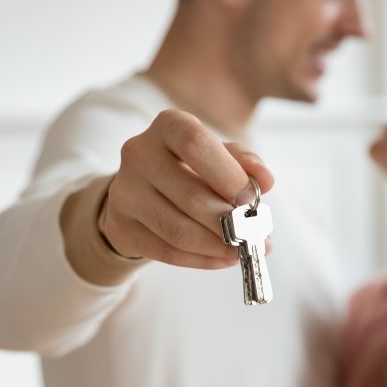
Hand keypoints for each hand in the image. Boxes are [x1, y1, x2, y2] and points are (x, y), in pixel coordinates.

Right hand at [99, 110, 273, 268]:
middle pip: (190, 196)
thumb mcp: (220, 156)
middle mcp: (139, 153)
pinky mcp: (121, 225)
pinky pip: (167, 251)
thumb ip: (245, 163)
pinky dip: (203, 259)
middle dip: (229, 222)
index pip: (196, 144)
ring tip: (243, 250)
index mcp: (168, 126)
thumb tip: (266, 181)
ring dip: (218, 246)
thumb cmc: (192, 169)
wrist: (144, 191)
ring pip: (178, 230)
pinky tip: (224, 258)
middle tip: (254, 236)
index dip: (228, 175)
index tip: (250, 199)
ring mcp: (125, 191)